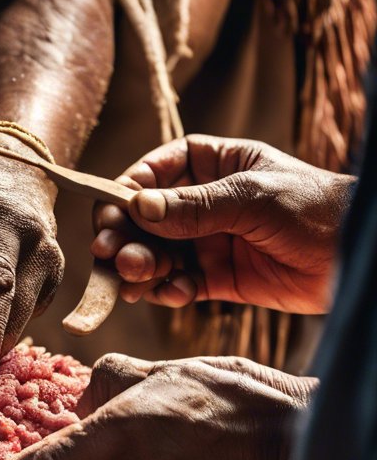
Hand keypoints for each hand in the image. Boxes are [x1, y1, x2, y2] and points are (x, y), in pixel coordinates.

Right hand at [91, 134, 353, 313]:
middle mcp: (204, 202)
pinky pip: (180, 285)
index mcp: (213, 165)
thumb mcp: (252, 198)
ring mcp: (210, 241)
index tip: (109, 217)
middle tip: (112, 256)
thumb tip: (138, 207)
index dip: (126, 193)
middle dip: (126, 238)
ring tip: (137, 280)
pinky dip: (169, 292)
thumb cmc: (317, 208)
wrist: (358, 258)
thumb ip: (193, 206)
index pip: (154, 172)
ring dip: (142, 268)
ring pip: (158, 254)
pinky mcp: (219, 279)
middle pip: (146, 219)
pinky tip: (171, 294)